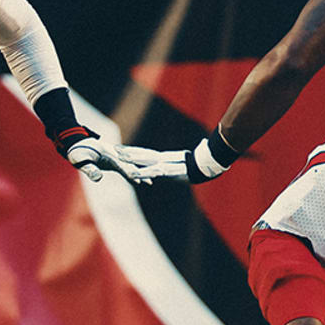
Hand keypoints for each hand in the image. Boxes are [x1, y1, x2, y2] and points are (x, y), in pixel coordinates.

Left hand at [66, 137, 150, 184]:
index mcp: (109, 155)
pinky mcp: (113, 162)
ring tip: (150, 182)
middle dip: (141, 172)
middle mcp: (115, 156)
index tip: (139, 179)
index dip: (130, 172)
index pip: (122, 165)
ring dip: (140, 173)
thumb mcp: (80, 160)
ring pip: (130, 166)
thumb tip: (99, 178)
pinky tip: (139, 182)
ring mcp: (115, 158)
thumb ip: (89, 169)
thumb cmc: (76, 152)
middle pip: (131, 165)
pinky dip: (132, 175)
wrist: (75, 144)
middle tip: (152, 180)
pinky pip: (125, 169)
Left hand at [116, 137, 233, 183]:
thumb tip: (194, 152)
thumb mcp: (189, 162)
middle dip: (128, 152)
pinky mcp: (168, 171)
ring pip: (144, 160)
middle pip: (142, 154)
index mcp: (166, 157)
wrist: (209, 164)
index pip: (146, 152)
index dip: (134, 151)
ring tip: (118, 157)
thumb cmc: (202, 162)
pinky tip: (132, 175)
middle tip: (114, 149)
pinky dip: (142, 173)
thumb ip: (186, 158)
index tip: (123, 149)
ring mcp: (165, 164)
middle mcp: (163, 158)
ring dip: (131, 159)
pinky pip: (152, 172)